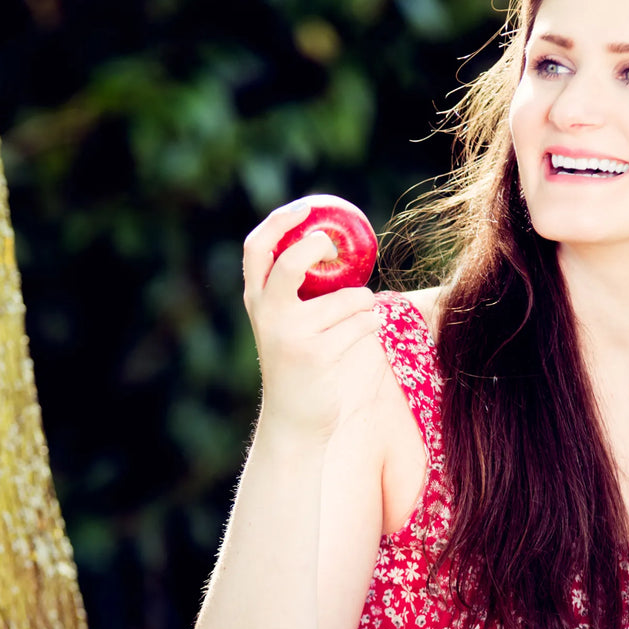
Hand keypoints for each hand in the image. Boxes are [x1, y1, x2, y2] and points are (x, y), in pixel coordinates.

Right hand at [242, 201, 380, 438]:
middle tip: (335, 249)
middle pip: (290, 262)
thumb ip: (297, 291)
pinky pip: (362, 324)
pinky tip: (363, 335)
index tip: (307, 207)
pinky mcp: (318, 355)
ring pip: (348, 297)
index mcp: (257, 301)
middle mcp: (268, 315)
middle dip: (317, 246)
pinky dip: (371, 324)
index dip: (280, 221)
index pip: (256, 248)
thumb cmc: (300, 364)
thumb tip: (333, 246)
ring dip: (365, 303)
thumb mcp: (286, 325)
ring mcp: (292, 335)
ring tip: (361, 318)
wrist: (295, 421)